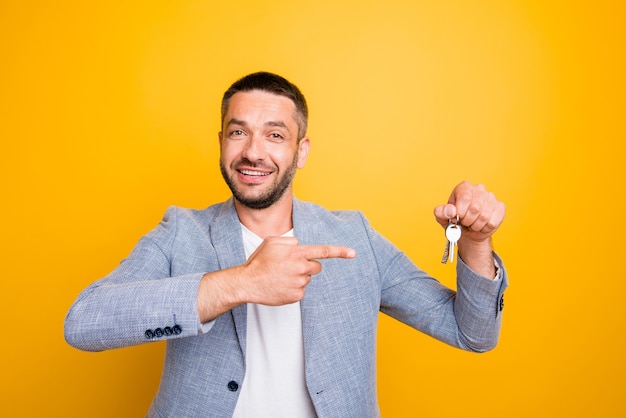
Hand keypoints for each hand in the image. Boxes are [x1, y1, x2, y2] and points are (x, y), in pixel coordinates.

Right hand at [241, 236, 355, 304]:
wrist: (248, 283)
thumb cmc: (259, 261)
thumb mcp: (272, 242)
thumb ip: (290, 241)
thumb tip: (300, 246)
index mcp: (297, 253)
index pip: (323, 251)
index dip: (340, 251)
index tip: (353, 253)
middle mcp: (301, 268)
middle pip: (316, 267)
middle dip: (307, 266)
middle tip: (290, 267)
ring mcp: (299, 283)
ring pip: (307, 279)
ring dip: (298, 277)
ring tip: (280, 276)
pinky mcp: (296, 296)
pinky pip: (301, 290)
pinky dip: (293, 288)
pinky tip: (280, 286)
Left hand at [434, 181, 505, 242]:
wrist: (469, 230)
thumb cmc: (455, 221)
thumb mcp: (443, 217)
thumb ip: (441, 212)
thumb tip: (450, 211)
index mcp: (464, 187)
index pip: (465, 198)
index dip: (460, 212)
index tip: (458, 217)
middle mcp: (479, 189)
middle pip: (475, 208)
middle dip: (468, 220)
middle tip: (465, 222)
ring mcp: (491, 197)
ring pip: (485, 216)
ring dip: (476, 226)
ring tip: (472, 224)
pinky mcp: (500, 207)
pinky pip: (493, 222)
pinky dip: (485, 228)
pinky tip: (481, 225)